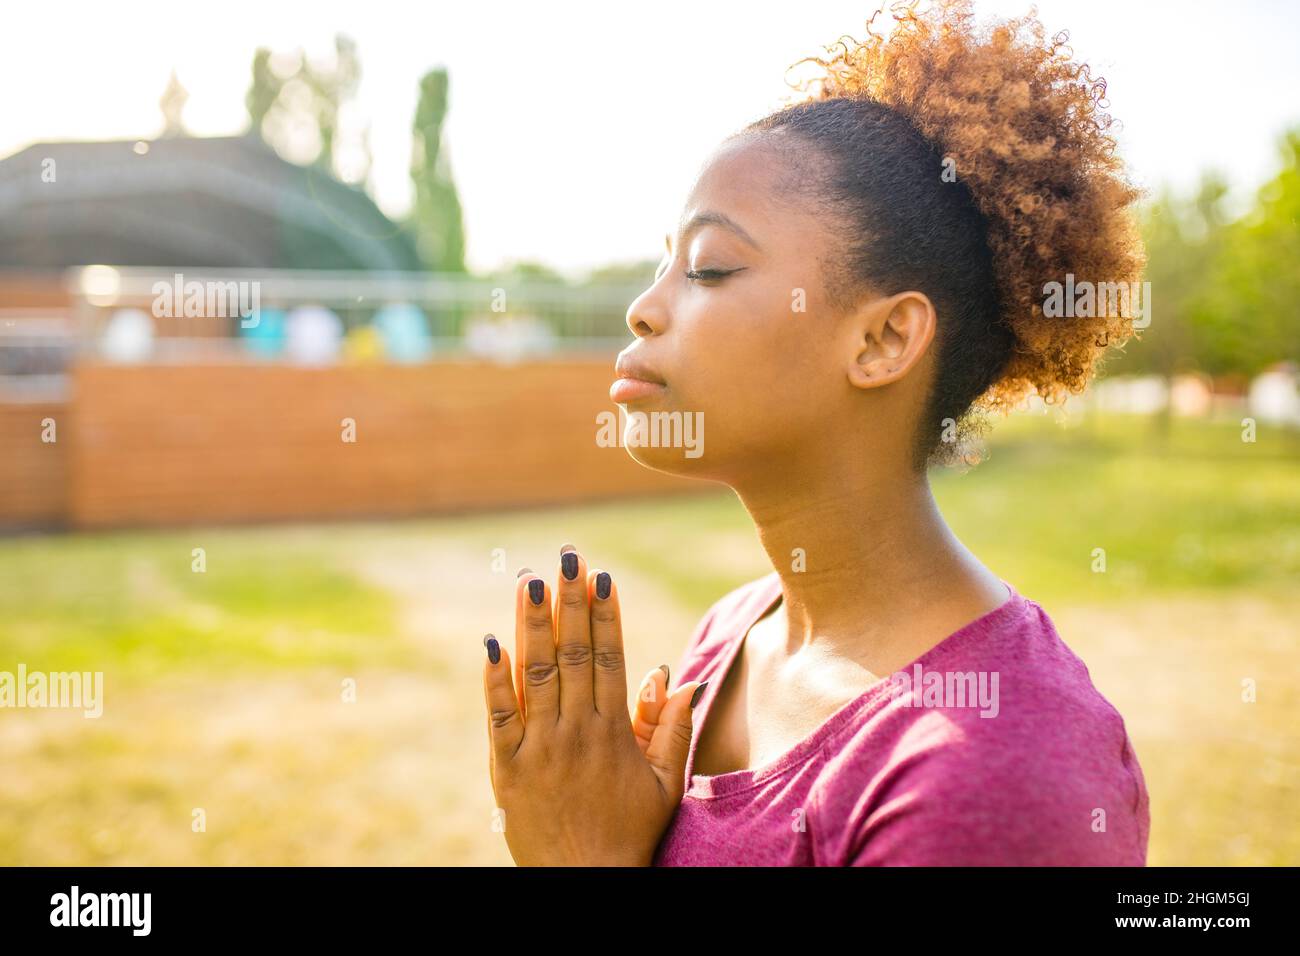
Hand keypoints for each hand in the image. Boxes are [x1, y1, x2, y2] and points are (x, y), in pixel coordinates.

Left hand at [481, 546, 704, 865]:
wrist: (583, 884)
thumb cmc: (629, 834)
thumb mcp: (664, 785)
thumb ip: (672, 728)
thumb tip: (677, 677)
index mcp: (614, 732)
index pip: (609, 657)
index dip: (605, 614)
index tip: (602, 576)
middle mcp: (575, 732)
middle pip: (572, 654)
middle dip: (569, 602)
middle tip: (566, 558)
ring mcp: (538, 748)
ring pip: (536, 673)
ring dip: (533, 624)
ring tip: (530, 581)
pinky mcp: (505, 767)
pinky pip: (499, 715)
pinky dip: (494, 679)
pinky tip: (492, 642)